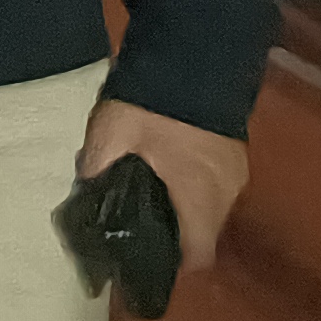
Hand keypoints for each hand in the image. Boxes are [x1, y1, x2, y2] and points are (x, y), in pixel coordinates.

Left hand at [77, 97, 247, 277]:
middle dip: (174, 235)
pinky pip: (216, 186)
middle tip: (136, 227)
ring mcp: (236, 170)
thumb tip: (84, 192)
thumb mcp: (111, 135)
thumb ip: (96, 168)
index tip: (145, 260)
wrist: (195, 55)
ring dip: (185, 210)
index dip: (173, 265)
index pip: (199, 254)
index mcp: (199, 195)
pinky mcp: (235, 151)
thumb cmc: (152, 104)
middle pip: (204, 232)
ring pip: (211, 209)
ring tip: (148, 199)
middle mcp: (226, 190)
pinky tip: (167, 174)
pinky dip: (195, 190)